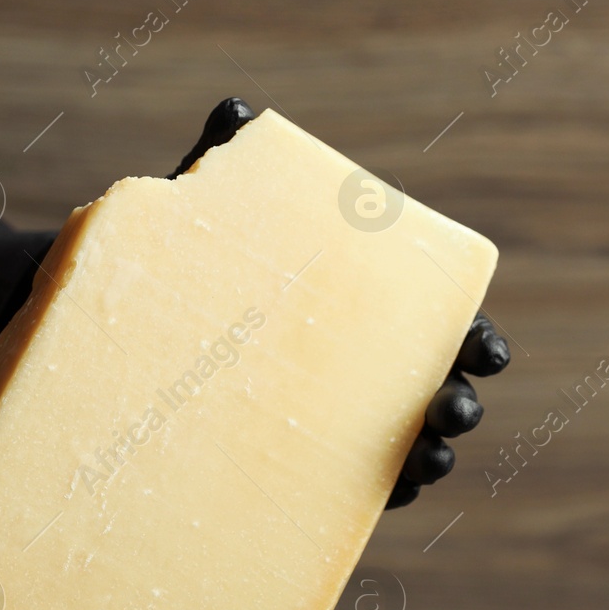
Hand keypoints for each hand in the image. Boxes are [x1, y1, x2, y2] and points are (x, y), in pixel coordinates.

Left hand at [171, 98, 510, 509]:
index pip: (442, 329)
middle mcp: (365, 373)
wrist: (125, 335)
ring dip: (431, 461)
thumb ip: (225, 159)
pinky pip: (355, 495)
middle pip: (438, 393)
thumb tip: (232, 109)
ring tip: (425, 464)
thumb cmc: (185, 265)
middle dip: (459, 405)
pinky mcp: (306, 470)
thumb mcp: (205, 215)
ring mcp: (339, 426)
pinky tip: (385, 500)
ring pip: (407, 452)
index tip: (483, 351)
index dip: (476, 343)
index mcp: (366, 311)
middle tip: (449, 412)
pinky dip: (380, 500)